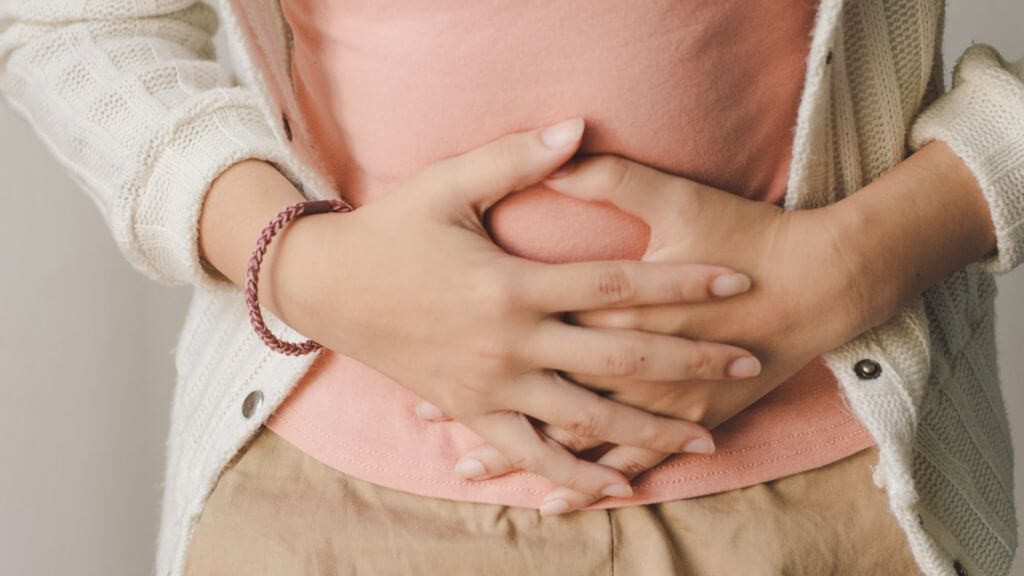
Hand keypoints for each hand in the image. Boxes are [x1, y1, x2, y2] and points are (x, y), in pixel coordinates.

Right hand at [269, 121, 763, 498]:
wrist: (326, 287)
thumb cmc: (390, 230)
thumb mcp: (448, 185)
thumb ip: (516, 160)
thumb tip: (578, 127)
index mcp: (511, 284)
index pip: (617, 286)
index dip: (681, 284)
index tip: (737, 282)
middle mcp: (509, 343)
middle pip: (619, 359)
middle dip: (690, 362)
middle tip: (748, 363)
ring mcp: (491, 386)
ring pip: (586, 418)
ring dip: (650, 430)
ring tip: (707, 438)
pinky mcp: (470, 411)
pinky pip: (529, 452)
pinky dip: (573, 474)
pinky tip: (616, 487)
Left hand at [429, 153, 869, 513]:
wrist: (819, 282)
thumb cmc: (746, 234)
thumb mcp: (676, 197)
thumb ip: (612, 178)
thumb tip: (560, 147)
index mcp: (612, 303)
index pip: (532, 320)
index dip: (477, 332)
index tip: (425, 342)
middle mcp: (626, 359)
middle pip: (539, 387)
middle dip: (482, 403)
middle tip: (424, 415)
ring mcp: (657, 397)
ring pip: (574, 435)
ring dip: (521, 451)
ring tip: (469, 467)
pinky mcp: (687, 417)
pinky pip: (630, 462)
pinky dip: (591, 482)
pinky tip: (557, 501)